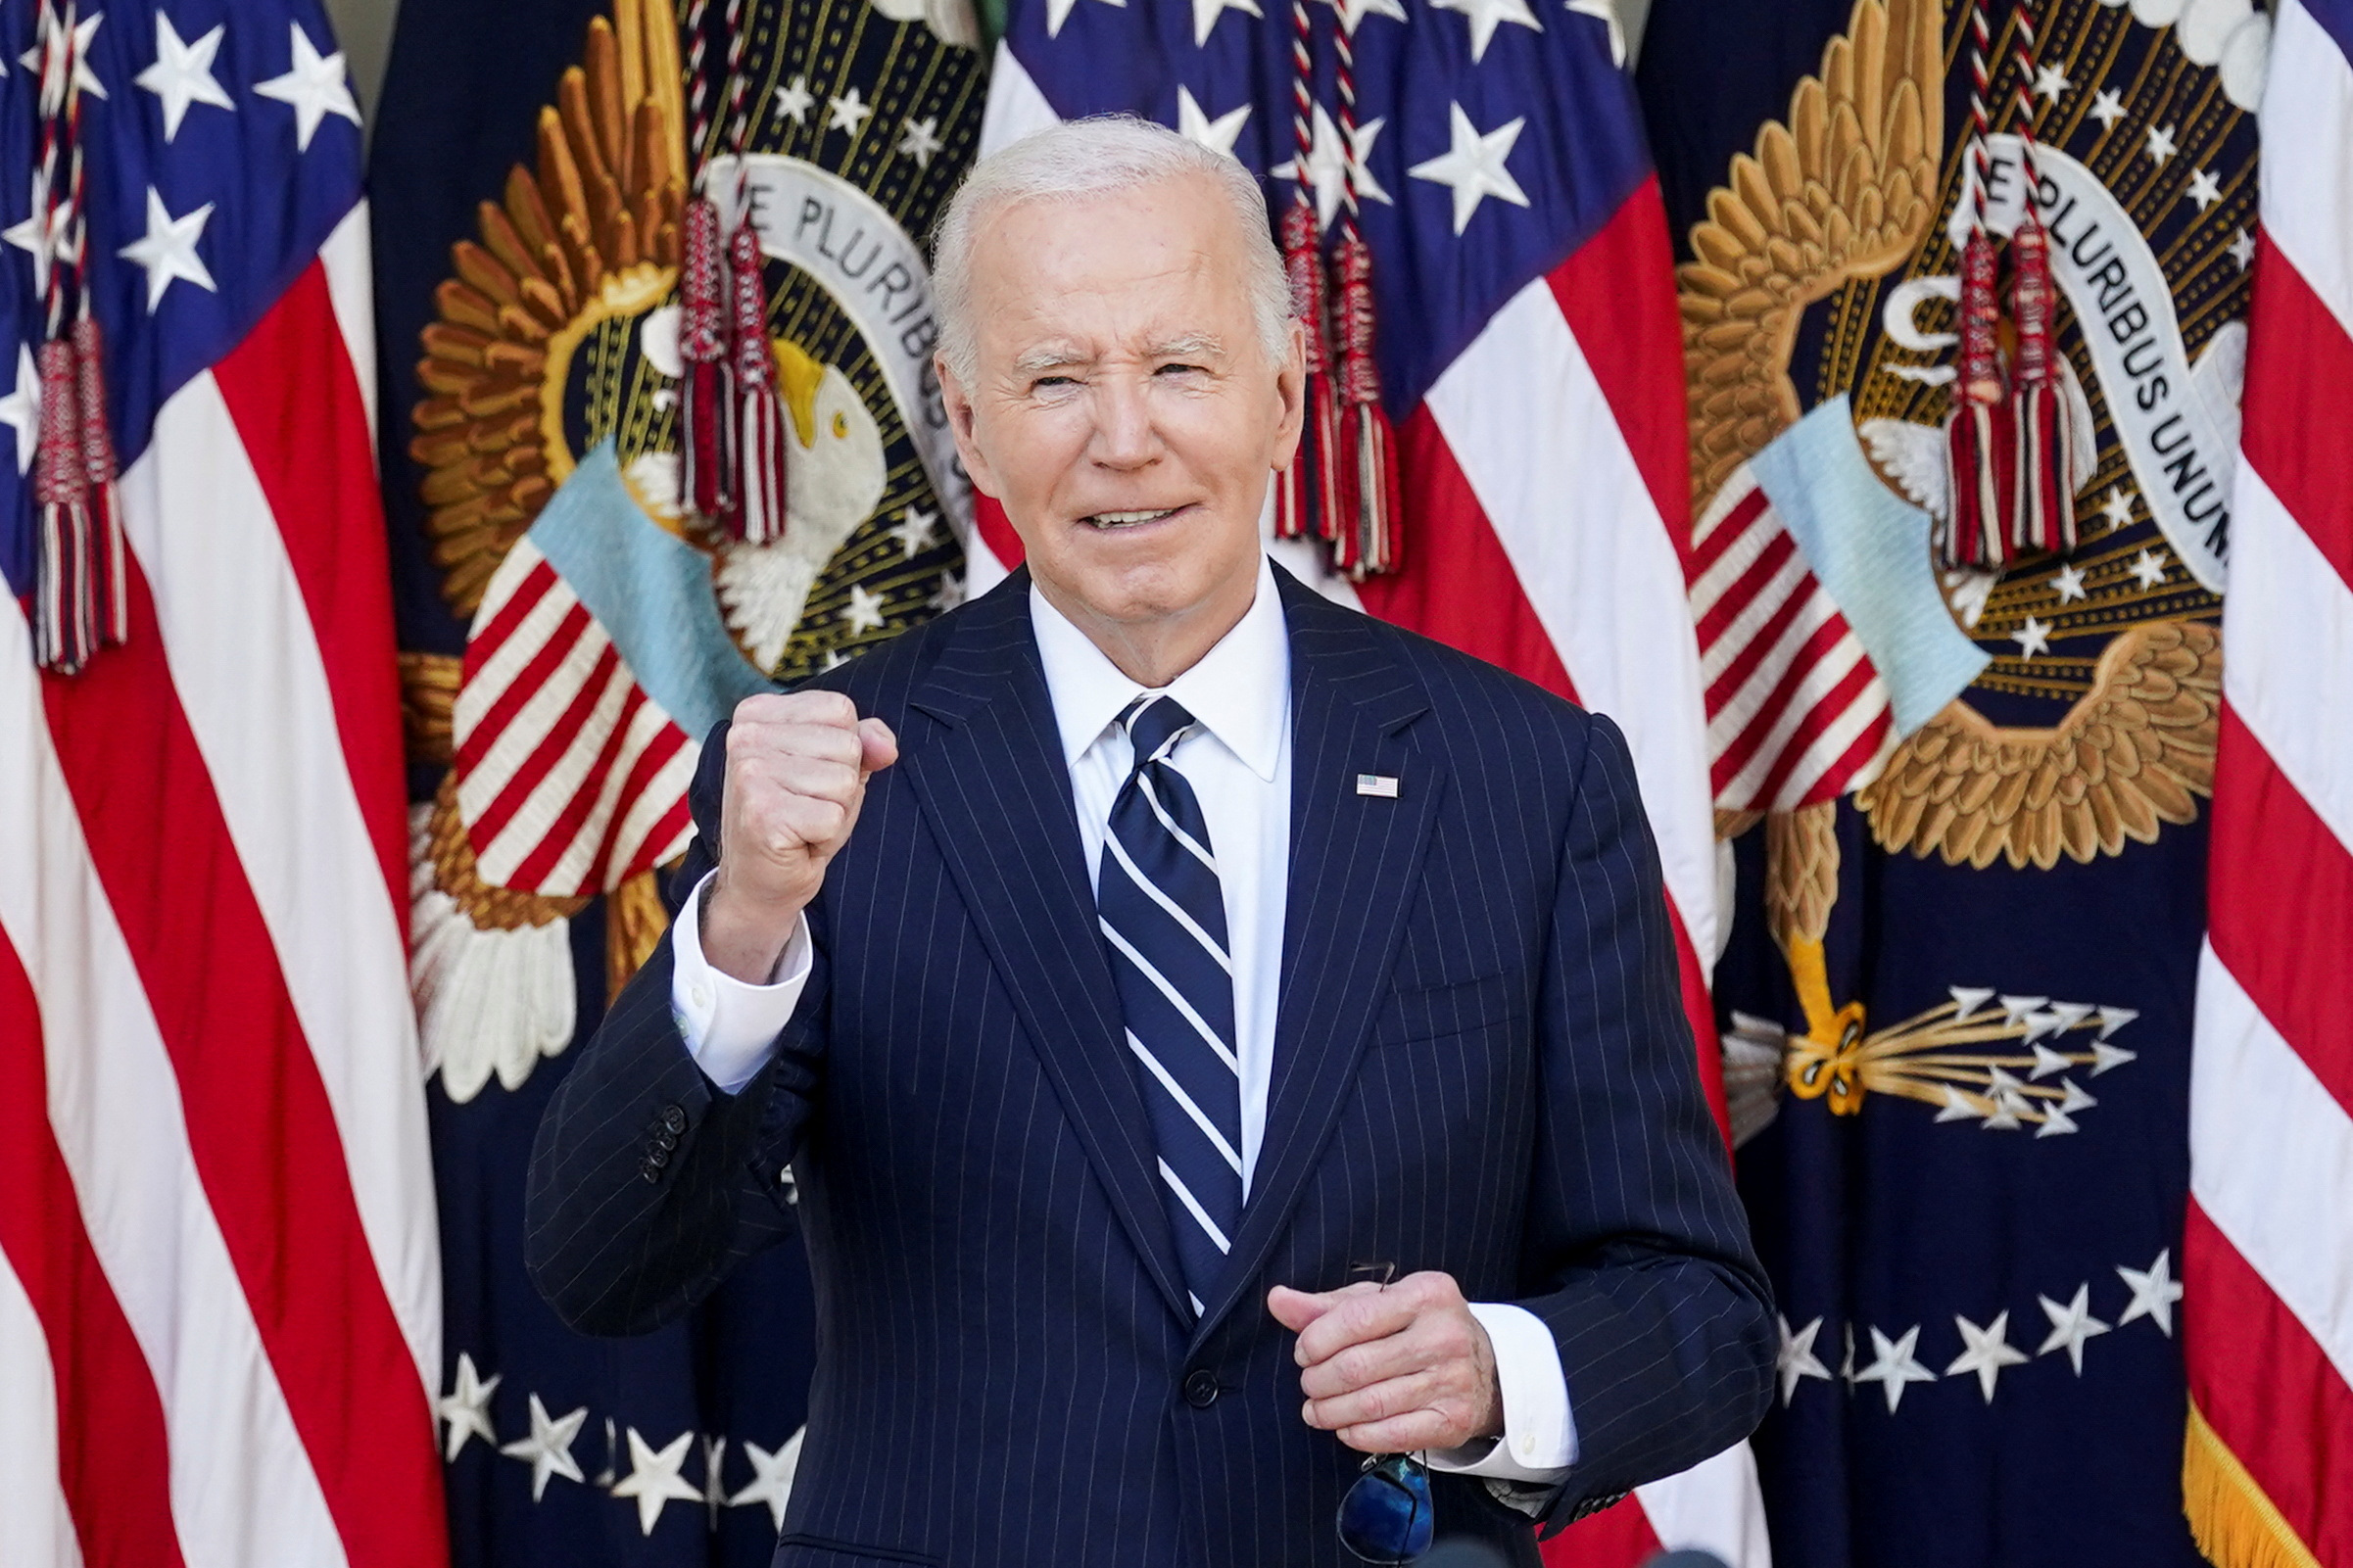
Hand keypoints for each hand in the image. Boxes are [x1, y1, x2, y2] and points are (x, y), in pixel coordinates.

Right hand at [703, 691, 897, 982]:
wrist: (759, 881)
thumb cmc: (798, 817)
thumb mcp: (835, 768)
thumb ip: (864, 743)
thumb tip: (886, 746)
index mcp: (757, 713)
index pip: (840, 710)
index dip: (844, 750)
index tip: (809, 775)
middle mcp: (745, 736)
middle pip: (847, 746)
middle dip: (841, 785)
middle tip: (805, 807)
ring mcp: (749, 773)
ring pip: (844, 782)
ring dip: (835, 812)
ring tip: (802, 823)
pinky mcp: (762, 813)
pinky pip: (834, 817)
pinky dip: (827, 836)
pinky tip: (798, 841)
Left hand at [1267, 1273, 1502, 1453]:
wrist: (1488, 1368)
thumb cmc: (1420, 1328)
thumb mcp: (1382, 1303)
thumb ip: (1328, 1305)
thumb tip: (1277, 1300)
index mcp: (1427, 1294)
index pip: (1356, 1319)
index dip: (1316, 1340)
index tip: (1304, 1352)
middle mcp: (1445, 1336)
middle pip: (1358, 1366)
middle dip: (1318, 1380)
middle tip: (1309, 1383)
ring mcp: (1453, 1380)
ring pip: (1370, 1404)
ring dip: (1330, 1411)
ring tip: (1316, 1408)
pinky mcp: (1452, 1420)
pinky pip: (1391, 1435)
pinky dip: (1357, 1434)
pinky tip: (1345, 1426)